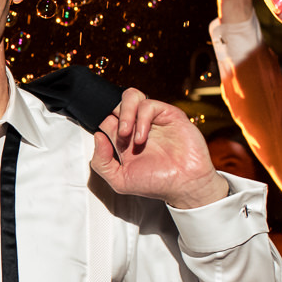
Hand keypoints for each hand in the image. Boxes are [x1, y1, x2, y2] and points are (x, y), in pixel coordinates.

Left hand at [93, 88, 227, 208]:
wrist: (184, 185)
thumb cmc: (156, 183)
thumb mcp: (119, 180)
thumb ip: (101, 161)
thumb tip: (97, 136)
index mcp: (122, 139)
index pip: (104, 117)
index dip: (98, 120)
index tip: (102, 135)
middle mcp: (136, 126)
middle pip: (116, 102)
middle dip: (111, 112)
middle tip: (118, 134)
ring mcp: (152, 119)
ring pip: (130, 96)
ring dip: (125, 113)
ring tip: (126, 133)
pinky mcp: (168, 114)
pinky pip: (148, 105)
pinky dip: (142, 120)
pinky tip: (141, 138)